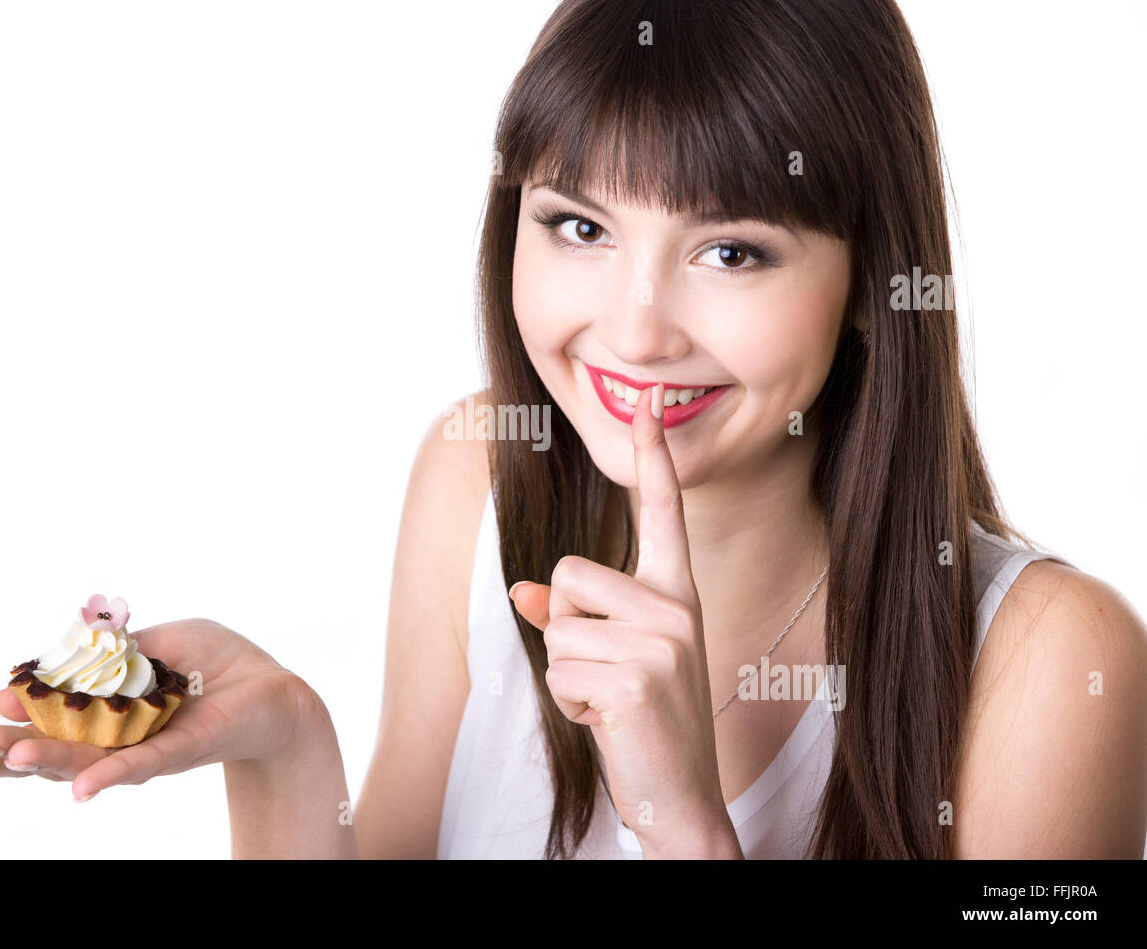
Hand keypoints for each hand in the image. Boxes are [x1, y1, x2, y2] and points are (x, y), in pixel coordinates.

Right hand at [0, 618, 310, 802]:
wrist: (269, 686)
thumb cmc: (212, 660)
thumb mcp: (160, 640)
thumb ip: (116, 650)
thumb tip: (70, 656)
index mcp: (99, 707)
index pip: (42, 717)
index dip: (12, 715)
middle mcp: (111, 735)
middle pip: (45, 751)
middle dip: (0, 757)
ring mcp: (137, 749)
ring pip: (81, 761)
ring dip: (42, 761)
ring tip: (2, 761)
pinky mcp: (173, 752)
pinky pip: (136, 766)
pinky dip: (107, 777)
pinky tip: (78, 790)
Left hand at [510, 384, 738, 857]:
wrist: (680, 797)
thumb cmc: (644, 721)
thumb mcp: (612, 659)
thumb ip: (571, 616)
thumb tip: (522, 588)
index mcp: (676, 594)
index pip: (662, 514)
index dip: (654, 459)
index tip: (648, 404)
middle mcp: (677, 608)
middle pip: (568, 574)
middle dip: (565, 630)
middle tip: (607, 676)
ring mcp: (663, 643)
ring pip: (557, 628)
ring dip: (566, 675)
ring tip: (609, 703)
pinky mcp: (637, 679)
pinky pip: (559, 671)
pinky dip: (569, 705)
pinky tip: (608, 724)